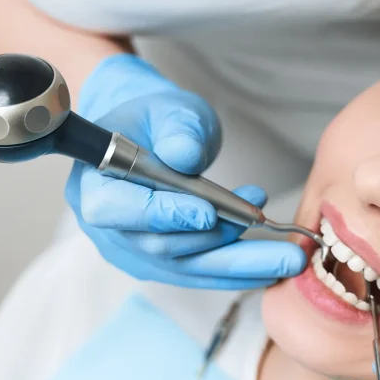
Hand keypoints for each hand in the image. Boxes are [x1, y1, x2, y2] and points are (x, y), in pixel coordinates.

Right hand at [65, 54, 305, 288]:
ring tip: (287, 257)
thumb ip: (176, 129)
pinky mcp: (162, 263)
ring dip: (240, 264)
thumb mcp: (167, 109)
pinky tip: (272, 264)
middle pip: (161, 247)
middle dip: (220, 243)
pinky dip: (236, 269)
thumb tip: (183, 158)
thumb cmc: (155, 118)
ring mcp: (134, 251)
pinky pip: (199, 270)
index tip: (208, 213)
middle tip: (273, 241)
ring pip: (188, 266)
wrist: (151, 133)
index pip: (118, 210)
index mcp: (92, 186)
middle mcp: (109, 229)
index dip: (161, 215)